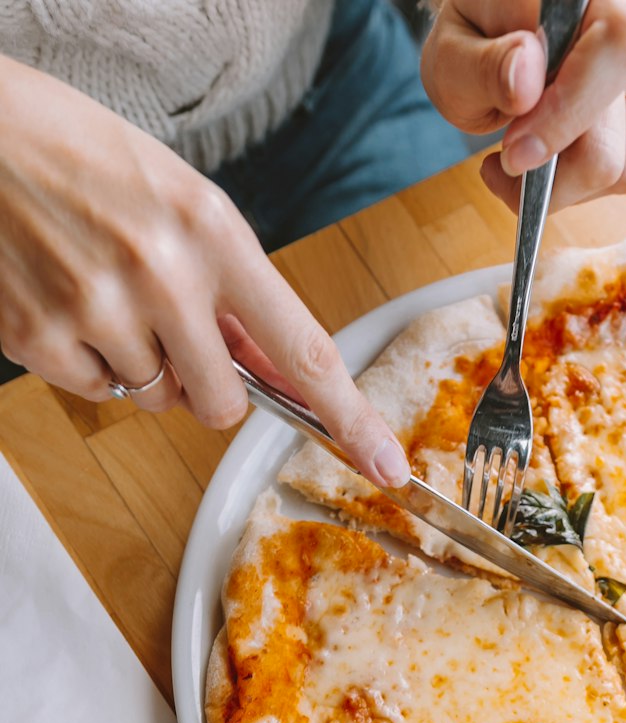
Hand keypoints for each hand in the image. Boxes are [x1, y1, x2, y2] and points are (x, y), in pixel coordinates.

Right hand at [0, 57, 409, 486]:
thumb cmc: (86, 158)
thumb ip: (236, 291)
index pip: (304, 350)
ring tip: (102, 288)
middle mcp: (162, 274)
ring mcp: (98, 309)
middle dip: (206, 386)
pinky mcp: (41, 336)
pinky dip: (88, 362)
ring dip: (142, 364)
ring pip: (157, 400)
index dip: (350, 419)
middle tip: (171, 330)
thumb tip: (279, 373)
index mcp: (213, 232)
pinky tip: (66, 300)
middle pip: (221, 404)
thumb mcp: (182, 203)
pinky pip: (96, 394)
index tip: (385, 463)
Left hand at [421, 0, 625, 211]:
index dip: (571, 109)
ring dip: (565, 184)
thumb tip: (527, 81)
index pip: (619, 45)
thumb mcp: (454, 51)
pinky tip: (543, 161)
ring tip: (518, 162)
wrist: (492, 42)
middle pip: (622, 127)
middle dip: (557, 170)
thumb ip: (486, 65)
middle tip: (503, 163)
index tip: (516, 152)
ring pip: (625, 166)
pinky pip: (623, 172)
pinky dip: (577, 184)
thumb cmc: (473, 39)